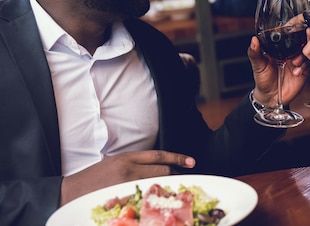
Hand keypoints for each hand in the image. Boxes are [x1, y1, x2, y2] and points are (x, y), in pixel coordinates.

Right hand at [60, 150, 195, 205]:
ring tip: (174, 191)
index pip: (158, 155)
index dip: (177, 158)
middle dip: (175, 174)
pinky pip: (143, 198)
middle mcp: (128, 168)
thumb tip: (154, 168)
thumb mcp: (114, 163)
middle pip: (161, 170)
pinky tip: (157, 202)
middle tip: (185, 179)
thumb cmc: (92, 178)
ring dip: (166, 187)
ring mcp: (125, 184)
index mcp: (126, 157)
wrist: (70, 191)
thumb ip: (133, 164)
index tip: (191, 161)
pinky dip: (152, 199)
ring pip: (155, 184)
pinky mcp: (121, 197)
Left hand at [248, 28, 307, 106]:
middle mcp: (290, 53)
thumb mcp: (258, 65)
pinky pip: (309, 64)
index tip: (299, 27)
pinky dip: (304, 66)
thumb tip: (254, 40)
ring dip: (304, 54)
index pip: (290, 35)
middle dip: (306, 40)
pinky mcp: (304, 70)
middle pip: (302, 41)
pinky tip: (297, 72)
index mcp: (280, 48)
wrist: (271, 97)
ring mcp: (298, 61)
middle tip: (305, 42)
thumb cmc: (263, 80)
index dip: (296, 30)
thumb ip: (255, 53)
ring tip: (295, 62)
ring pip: (308, 52)